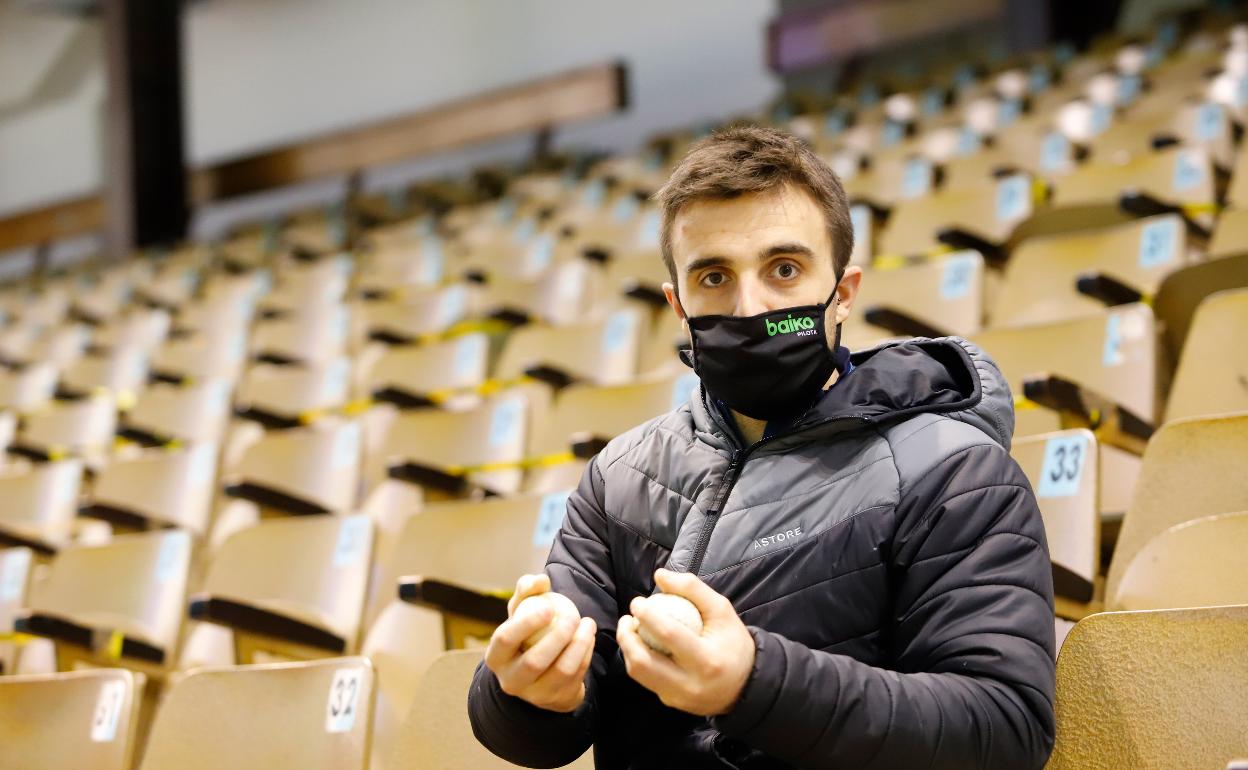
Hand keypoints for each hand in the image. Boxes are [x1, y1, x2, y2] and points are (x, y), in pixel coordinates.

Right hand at [483, 573, 596, 712]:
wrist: (539, 671)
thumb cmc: (526, 632)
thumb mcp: (522, 609)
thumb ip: (528, 589)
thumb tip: (540, 580)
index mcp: (495, 657)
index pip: (505, 640)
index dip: (526, 623)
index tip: (549, 607)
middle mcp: (511, 681)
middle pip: (535, 662)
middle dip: (558, 636)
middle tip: (574, 616)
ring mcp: (534, 695)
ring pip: (561, 671)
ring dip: (579, 645)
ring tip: (588, 623)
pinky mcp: (557, 700)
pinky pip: (576, 677)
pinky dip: (586, 654)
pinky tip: (590, 637)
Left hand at [616, 568, 754, 716]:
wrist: (746, 685)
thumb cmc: (733, 643)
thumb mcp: (722, 611)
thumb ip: (692, 589)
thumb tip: (659, 575)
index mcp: (707, 661)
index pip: (669, 635)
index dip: (647, 615)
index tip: (638, 602)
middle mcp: (690, 684)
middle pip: (643, 662)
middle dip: (627, 637)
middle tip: (628, 618)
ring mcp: (679, 698)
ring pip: (638, 674)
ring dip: (628, 649)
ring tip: (631, 630)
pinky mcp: (671, 703)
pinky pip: (646, 680)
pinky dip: (638, 659)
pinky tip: (641, 644)